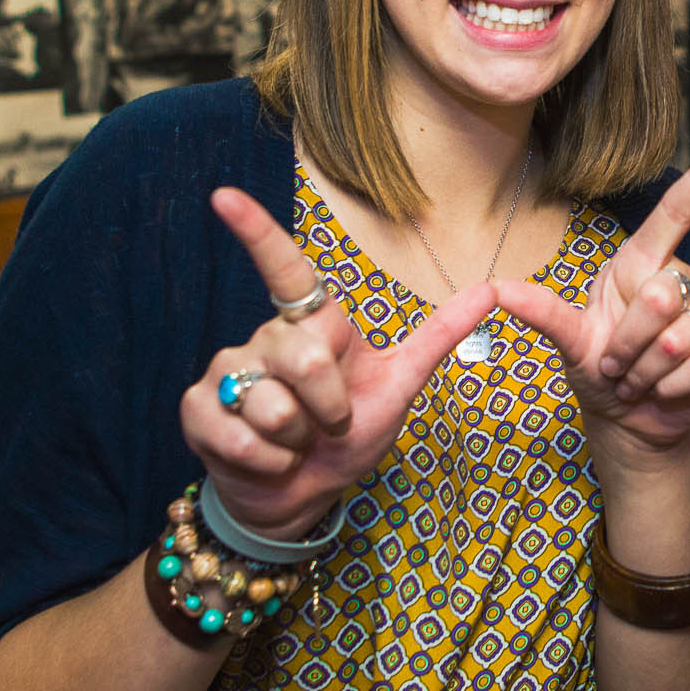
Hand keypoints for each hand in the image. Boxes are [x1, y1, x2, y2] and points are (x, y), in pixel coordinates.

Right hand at [180, 187, 498, 539]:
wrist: (302, 495)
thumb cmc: (347, 435)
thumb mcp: (399, 386)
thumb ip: (439, 337)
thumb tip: (491, 289)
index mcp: (312, 325)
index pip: (284, 269)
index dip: (255, 232)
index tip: (224, 195)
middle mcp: (266, 337)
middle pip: (304, 359)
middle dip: (330, 409)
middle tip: (330, 425)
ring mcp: (228, 371)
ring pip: (272, 405)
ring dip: (297, 440)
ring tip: (295, 442)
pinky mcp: (198, 410)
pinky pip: (241, 437)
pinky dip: (268, 461)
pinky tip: (269, 460)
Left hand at [494, 141, 689, 475]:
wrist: (628, 418)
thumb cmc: (599, 367)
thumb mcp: (569, 341)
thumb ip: (542, 312)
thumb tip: (495, 288)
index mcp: (641, 263)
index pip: (676, 213)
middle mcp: (679, 280)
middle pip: (660, 296)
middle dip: (629, 344)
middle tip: (617, 365)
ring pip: (683, 336)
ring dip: (649, 371)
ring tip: (639, 379)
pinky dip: (678, 385)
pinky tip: (668, 389)